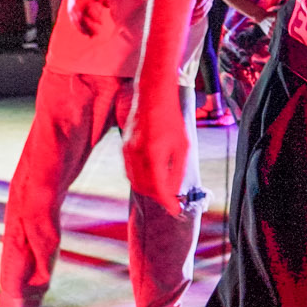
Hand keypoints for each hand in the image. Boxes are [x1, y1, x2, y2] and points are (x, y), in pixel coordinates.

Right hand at [62, 0, 106, 38]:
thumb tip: (109, 7)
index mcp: (84, 0)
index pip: (89, 11)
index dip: (95, 18)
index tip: (101, 23)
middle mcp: (77, 6)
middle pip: (82, 19)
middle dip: (88, 27)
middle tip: (96, 34)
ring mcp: (72, 10)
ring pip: (77, 22)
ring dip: (83, 30)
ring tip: (90, 36)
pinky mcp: (70, 12)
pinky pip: (74, 22)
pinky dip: (79, 28)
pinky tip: (84, 33)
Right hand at [122, 88, 190, 216]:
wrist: (154, 96)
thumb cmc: (172, 119)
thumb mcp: (183, 146)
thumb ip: (178, 170)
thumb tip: (174, 190)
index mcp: (154, 155)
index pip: (159, 189)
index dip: (168, 203)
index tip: (176, 210)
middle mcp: (137, 155)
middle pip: (145, 188)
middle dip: (158, 198)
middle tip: (172, 201)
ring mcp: (127, 151)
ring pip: (135, 181)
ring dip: (148, 190)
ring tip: (163, 190)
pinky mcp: (124, 147)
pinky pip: (130, 171)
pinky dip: (140, 179)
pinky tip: (151, 178)